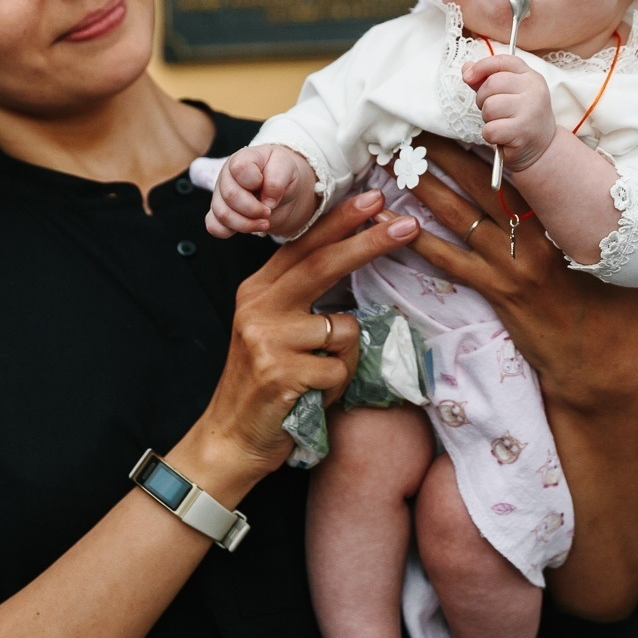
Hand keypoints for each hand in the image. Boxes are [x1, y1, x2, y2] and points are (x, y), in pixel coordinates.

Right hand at [183, 190, 420, 489]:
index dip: (340, 221)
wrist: (230, 437)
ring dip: (344, 358)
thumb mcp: (273, 330)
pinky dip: (334, 386)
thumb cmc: (264, 385)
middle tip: (407, 226)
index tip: (374, 200)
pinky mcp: (280, 372)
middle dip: (369, 241)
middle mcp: (259, 307)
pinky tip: (309, 396)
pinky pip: (339, 369)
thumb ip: (302, 298)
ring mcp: (267, 338)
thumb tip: (352, 260)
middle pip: (323, 264)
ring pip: (342, 328)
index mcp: (258, 291)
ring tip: (316, 377)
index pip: (304, 245)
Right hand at [207, 143, 318, 238]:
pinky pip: (214, 226)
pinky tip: (247, 227)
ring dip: (246, 224)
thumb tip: (267, 201)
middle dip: (253, 209)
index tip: (269, 187)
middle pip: (230, 195)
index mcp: (243, 159)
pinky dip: (230, 231)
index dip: (254, 181)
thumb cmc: (282, 175)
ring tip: (264, 223)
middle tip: (268, 212)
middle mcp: (227, 176)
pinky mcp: (220, 213)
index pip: (239, 168)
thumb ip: (277, 179)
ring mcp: (220, 195)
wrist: (283, 191)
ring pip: (222, 214)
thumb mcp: (287, 168)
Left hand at [399, 137, 637, 413]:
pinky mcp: (494, 293)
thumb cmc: (621, 311)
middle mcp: (532, 240)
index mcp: (564, 223)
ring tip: (396, 162)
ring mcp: (509, 268)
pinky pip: (450, 262)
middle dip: (446, 152)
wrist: (597, 367)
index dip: (496, 140)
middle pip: (481, 184)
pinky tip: (394, 225)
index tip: (473, 112)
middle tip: (416, 123)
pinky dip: (420, 242)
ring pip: (459, 218)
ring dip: (425, 188)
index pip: (526, 170)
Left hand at [462, 54, 557, 174]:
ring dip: (487, 118)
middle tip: (493, 111)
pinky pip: (490, 129)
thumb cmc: (521, 118)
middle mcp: (534, 89)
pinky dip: (490, 135)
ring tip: (500, 123)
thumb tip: (466, 68)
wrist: (542, 147)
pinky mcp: (523, 131)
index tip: (468, 76)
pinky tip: (502, 136)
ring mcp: (530, 109)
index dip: (481, 66)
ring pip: (489, 106)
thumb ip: (487, 80)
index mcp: (530, 76)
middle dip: (482, 99)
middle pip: (492, 84)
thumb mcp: (508, 94)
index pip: (503, 61)